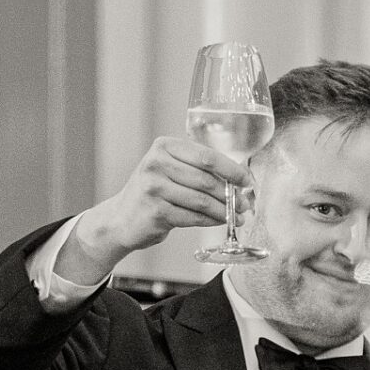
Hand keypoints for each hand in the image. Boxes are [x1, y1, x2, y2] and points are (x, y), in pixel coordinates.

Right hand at [57, 136, 252, 279]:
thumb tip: (240, 179)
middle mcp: (156, 163)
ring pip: (202, 200)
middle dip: (231, 194)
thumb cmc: (154, 193)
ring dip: (224, 210)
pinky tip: (219, 222)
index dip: (232, 170)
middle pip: (206, 179)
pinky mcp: (155, 211)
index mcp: (164, 146)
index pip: (207, 156)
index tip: (247, 181)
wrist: (122, 218)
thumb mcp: (170, 170)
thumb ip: (198, 169)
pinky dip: (210, 221)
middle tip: (245, 204)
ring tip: (236, 215)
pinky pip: (193, 217)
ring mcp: (153, 187)